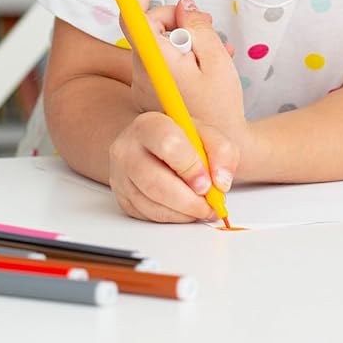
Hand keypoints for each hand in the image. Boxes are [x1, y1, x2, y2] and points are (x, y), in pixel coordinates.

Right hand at [109, 112, 238, 222]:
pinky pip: (148, 215)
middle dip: (188, 200)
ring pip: (152, 203)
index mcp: (149, 125)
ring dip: (183, 213)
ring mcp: (120, 175)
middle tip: (209, 204)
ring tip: (203, 208)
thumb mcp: (207, 134)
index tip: (208, 183)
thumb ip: (221, 151)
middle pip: (156, 182)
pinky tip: (187, 210)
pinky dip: (173, 217)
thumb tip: (220, 182)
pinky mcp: (122, 197)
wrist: (157, 145)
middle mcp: (127, 149)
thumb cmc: (183, 139)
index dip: (191, 167)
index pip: (168, 145)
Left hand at [121, 0, 244, 146]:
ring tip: (216, 49)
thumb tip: (184, 6)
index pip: (133, 20)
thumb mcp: (217, 60)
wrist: (213, 150)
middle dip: (178, 18)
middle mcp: (144, 71)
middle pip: (151, 28)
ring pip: (159, 44)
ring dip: (185, 38)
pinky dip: (182, 55)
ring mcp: (145, 83)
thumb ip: (198, 28)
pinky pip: (162, 62)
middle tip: (206, 26)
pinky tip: (208, 63)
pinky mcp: (151, 92)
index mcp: (157, 61)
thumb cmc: (220, 106)